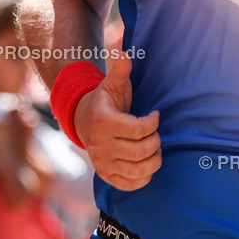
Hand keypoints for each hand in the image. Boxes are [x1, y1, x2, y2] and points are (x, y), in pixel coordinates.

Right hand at [73, 52, 161, 190]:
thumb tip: (123, 53)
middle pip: (142, 151)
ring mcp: (101, 163)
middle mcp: (99, 145)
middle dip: (156, 141)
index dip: (154, 122)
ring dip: (154, 160)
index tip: (154, 115)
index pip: (140, 129)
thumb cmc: (105, 101)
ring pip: (139, 170)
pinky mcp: (105, 175)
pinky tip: (147, 163)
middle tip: (155, 133)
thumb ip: (120, 70)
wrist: (83, 121)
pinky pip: (130, 185)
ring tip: (154, 148)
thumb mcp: (111, 83)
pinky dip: (144, 178)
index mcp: (103, 122)